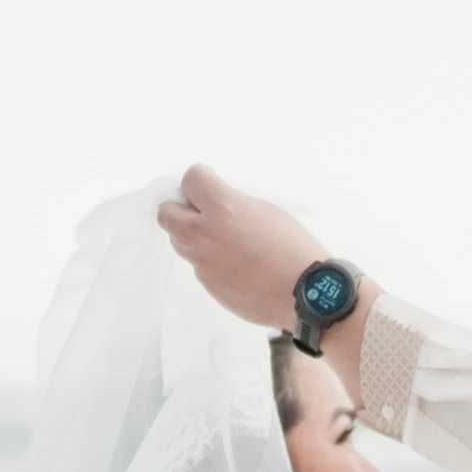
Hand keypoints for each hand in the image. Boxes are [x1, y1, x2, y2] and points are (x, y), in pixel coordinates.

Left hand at [158, 167, 338, 333]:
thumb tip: (214, 206)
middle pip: (166, 214)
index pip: (189, 179)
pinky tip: (240, 267)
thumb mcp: (265, 210)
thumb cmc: (294, 247)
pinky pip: (200, 266)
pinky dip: (213, 262)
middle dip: (180, 208)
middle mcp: (203, 234)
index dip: (201, 178)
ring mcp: (202, 263)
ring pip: (180, 242)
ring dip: (193, 236)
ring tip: (225, 242)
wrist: (305, 292)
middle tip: (202, 212)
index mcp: (222, 207)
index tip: (211, 184)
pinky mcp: (208, 285)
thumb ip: (232, 203)